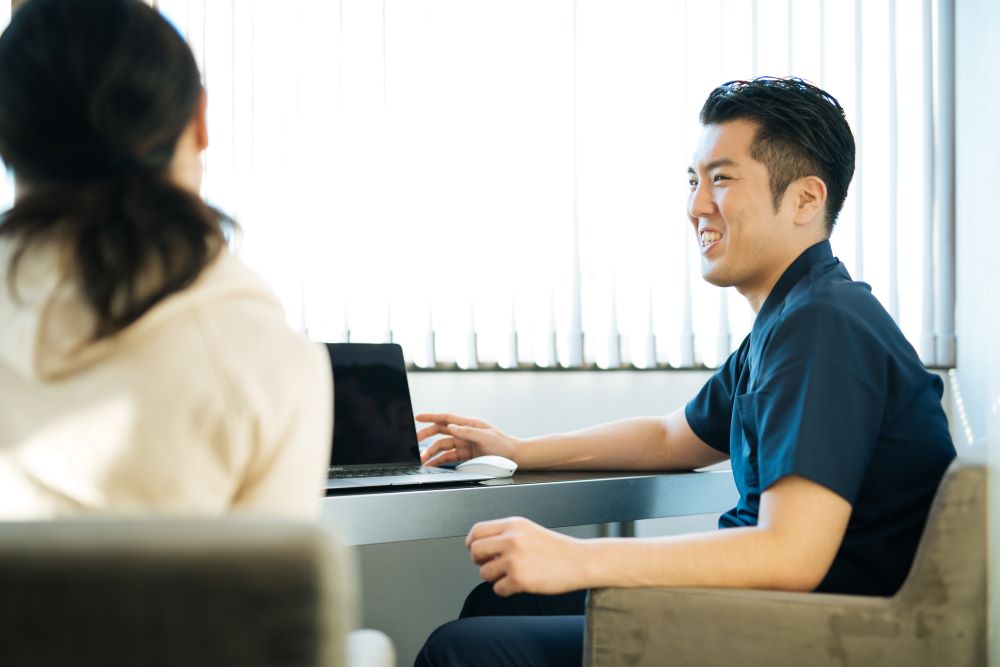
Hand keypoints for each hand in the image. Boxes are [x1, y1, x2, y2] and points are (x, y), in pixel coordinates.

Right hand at [416, 413, 521, 465]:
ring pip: (442, 447)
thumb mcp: (486, 436)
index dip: (431, 417)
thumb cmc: (503, 444)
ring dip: (431, 452)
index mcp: (469, 424)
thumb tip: (451, 427)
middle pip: (440, 432)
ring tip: (422, 459)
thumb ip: (468, 431)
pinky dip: (439, 461)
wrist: (514, 457)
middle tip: (415, 441)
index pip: (446, 418)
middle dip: (426, 435)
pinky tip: (432, 464)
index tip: (418, 417)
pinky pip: (448, 457)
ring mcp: (464, 444)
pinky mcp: (465, 455)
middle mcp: (464, 432)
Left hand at [466, 517, 589, 595]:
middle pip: (475, 551)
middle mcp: (511, 539)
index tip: (476, 550)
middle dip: (480, 561)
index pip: (477, 530)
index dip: (472, 542)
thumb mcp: (528, 530)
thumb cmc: (556, 549)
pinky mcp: (519, 579)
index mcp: (513, 524)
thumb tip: (479, 545)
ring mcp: (514, 559)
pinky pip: (497, 589)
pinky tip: (519, 584)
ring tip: (511, 574)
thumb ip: (505, 534)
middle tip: (492, 564)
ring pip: (484, 573)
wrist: (580, 561)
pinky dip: (506, 590)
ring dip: (494, 577)